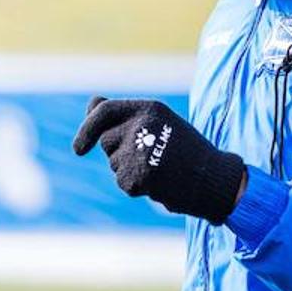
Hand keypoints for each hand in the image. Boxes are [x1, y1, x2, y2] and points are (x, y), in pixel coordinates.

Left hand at [72, 97, 245, 225]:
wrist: (214, 179)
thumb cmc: (185, 150)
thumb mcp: (158, 122)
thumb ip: (124, 114)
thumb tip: (92, 103)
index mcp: (149, 108)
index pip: (104, 111)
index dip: (87, 128)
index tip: (78, 149)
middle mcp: (142, 125)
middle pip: (106, 141)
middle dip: (119, 151)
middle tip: (150, 155)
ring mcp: (139, 151)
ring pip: (113, 163)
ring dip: (129, 169)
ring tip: (159, 168)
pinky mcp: (139, 176)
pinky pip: (123, 183)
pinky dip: (136, 187)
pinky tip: (159, 182)